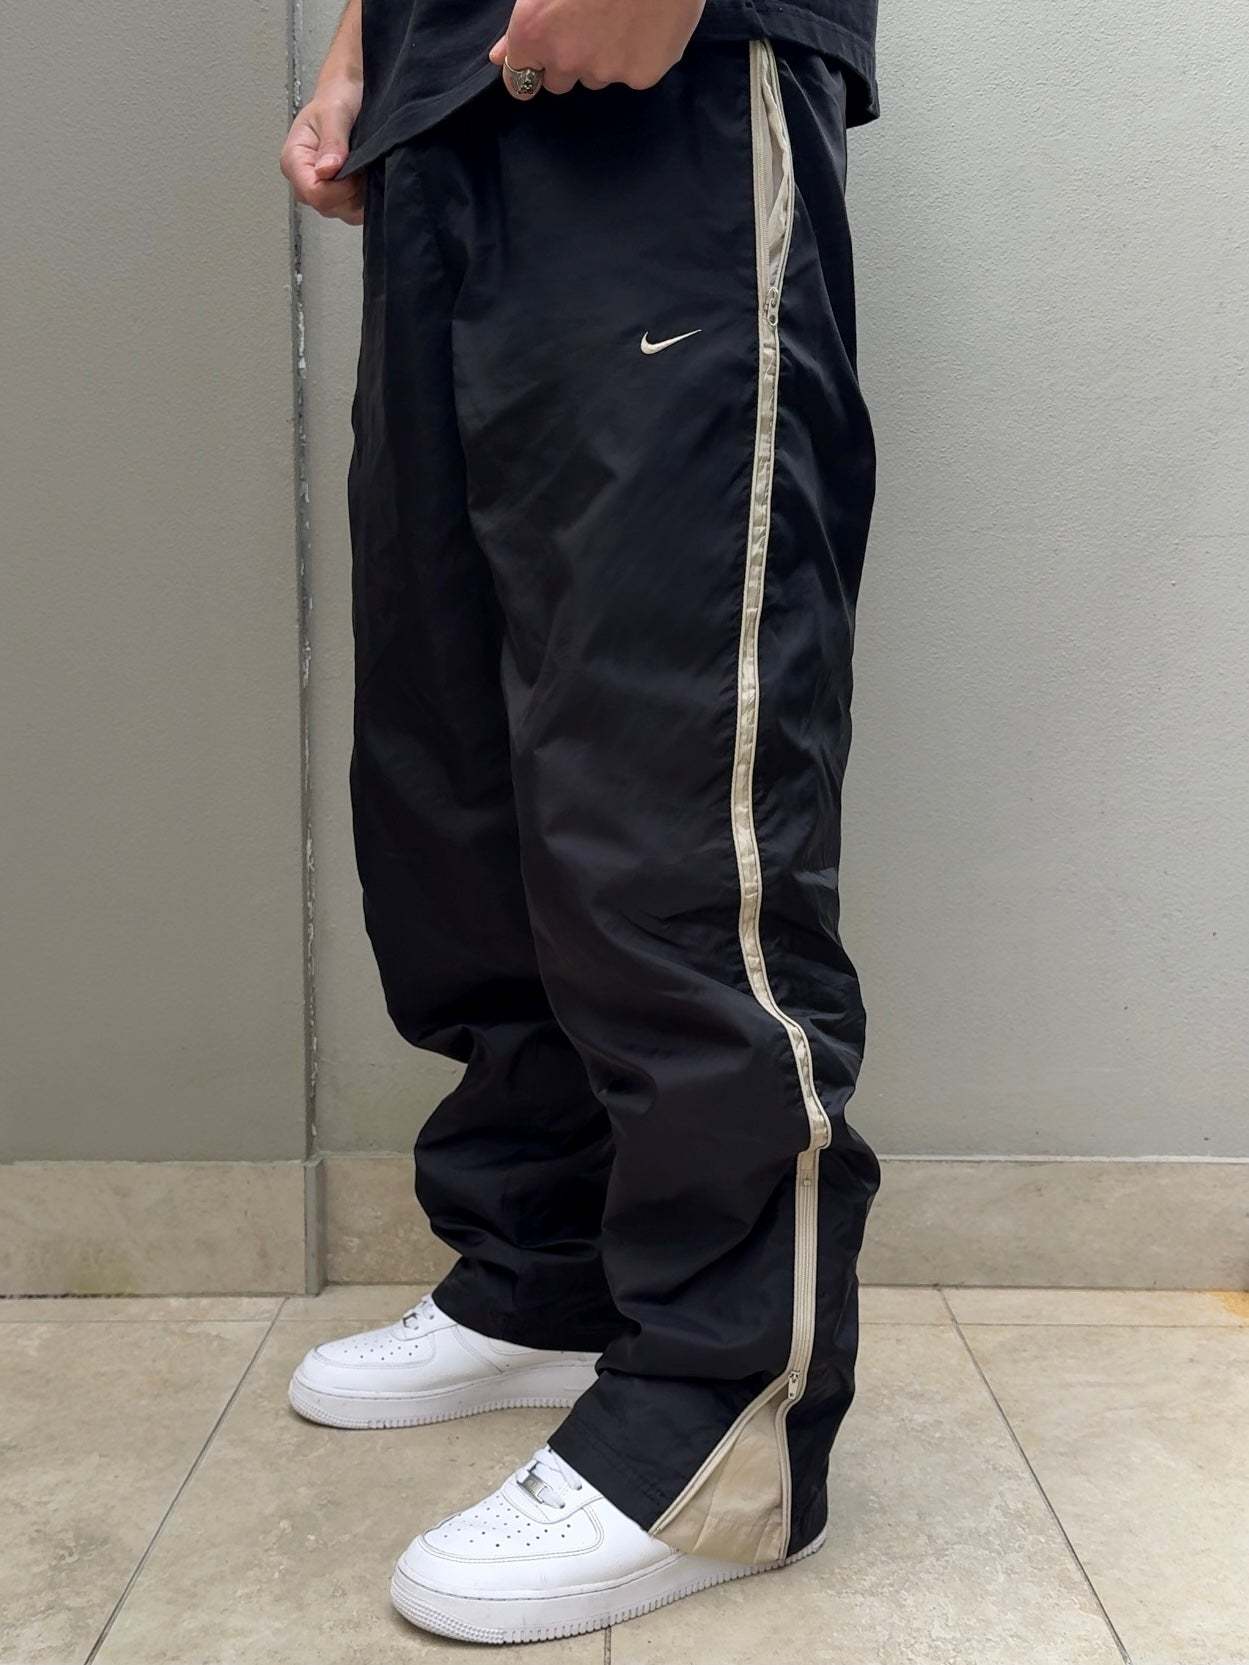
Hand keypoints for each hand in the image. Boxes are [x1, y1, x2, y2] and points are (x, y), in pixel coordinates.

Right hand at [280, 78, 363, 223]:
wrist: (350, 92)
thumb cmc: (338, 96)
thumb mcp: (335, 112)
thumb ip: (332, 141)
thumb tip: (326, 170)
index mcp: (293, 160)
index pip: (313, 193)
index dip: (339, 188)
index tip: (355, 169)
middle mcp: (303, 180)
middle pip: (327, 206)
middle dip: (351, 192)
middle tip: (362, 163)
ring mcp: (321, 190)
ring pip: (342, 212)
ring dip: (360, 196)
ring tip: (364, 167)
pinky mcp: (337, 195)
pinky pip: (353, 211)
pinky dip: (365, 199)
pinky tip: (367, 176)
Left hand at [490, 0, 705, 95]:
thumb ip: (523, 24)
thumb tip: (500, 57)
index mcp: (532, 33)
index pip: (518, 81)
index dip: (532, 68)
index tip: (542, 58)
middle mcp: (565, 60)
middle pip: (560, 82)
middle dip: (568, 60)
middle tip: (588, 23)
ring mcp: (605, 71)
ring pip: (597, 77)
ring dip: (603, 57)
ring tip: (620, 16)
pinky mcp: (642, 76)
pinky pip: (633, 74)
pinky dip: (638, 55)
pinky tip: (645, 23)